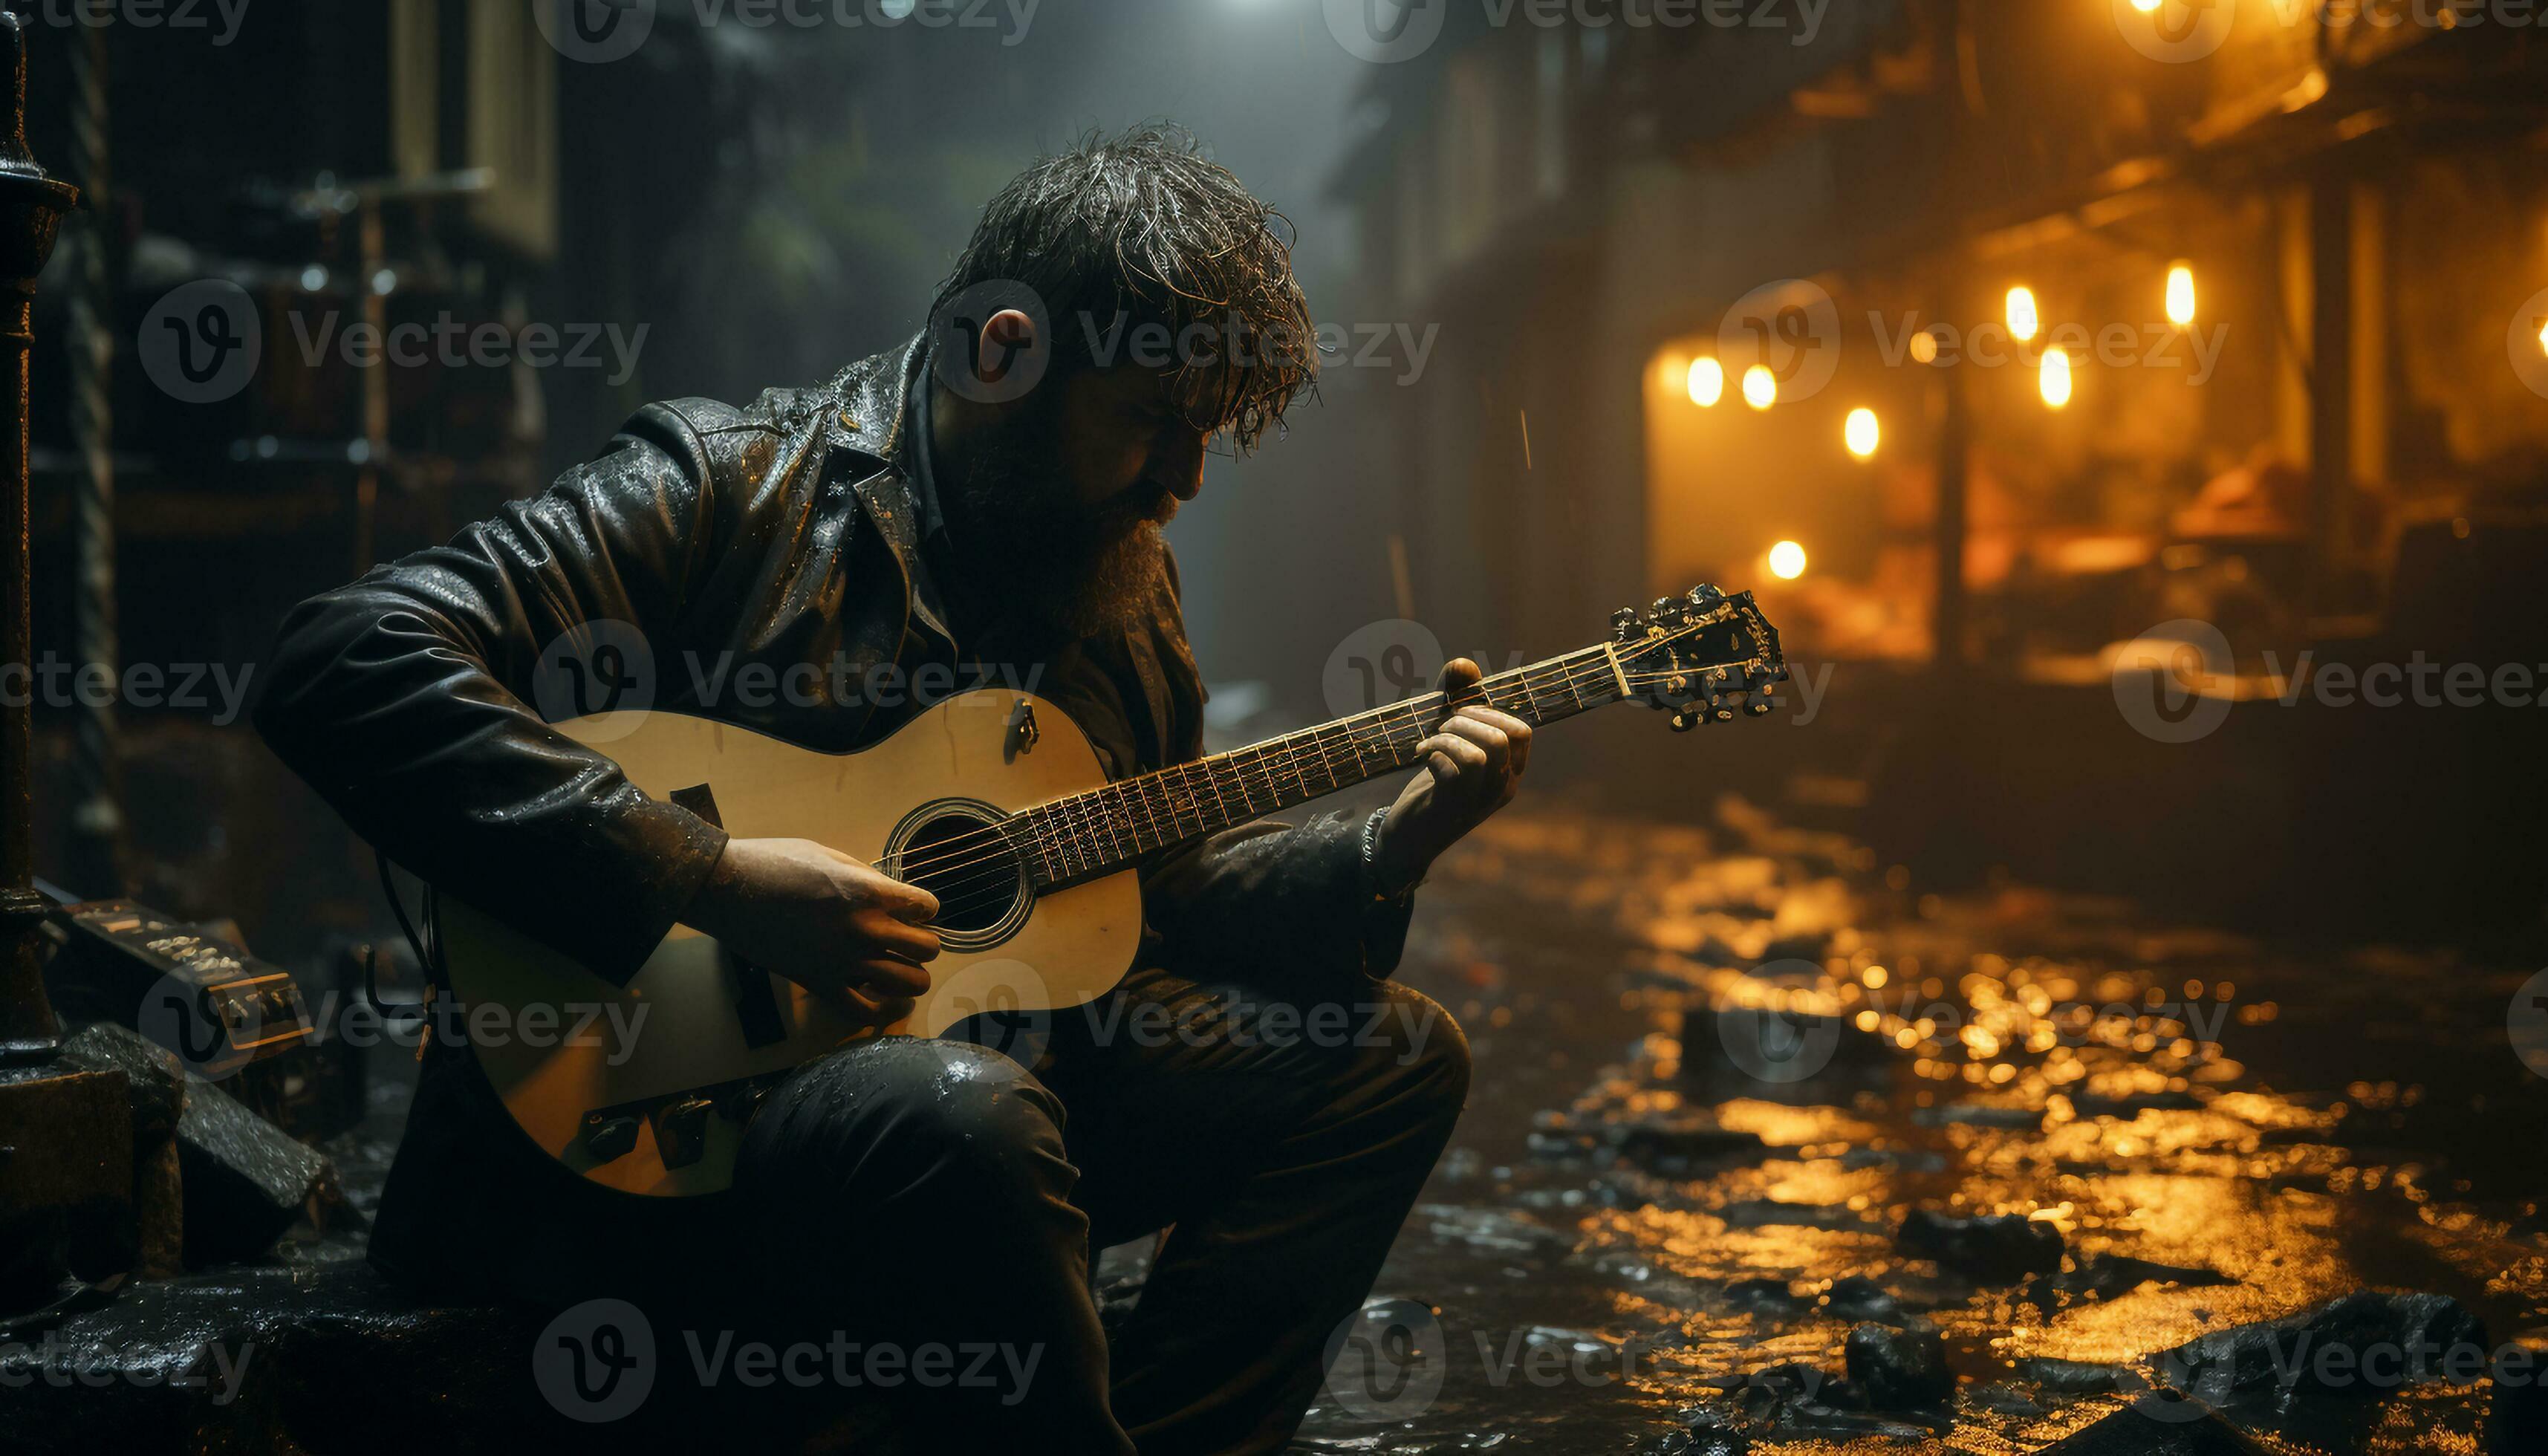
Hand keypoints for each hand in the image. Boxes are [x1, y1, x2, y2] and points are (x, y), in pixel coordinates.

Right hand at [681, 837, 939, 1025]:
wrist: (728, 890)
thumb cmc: (775, 862)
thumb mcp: (829, 854)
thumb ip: (866, 878)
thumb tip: (888, 893)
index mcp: (869, 892)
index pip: (928, 907)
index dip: (923, 907)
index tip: (909, 907)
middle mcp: (865, 931)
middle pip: (928, 949)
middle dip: (922, 942)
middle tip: (904, 937)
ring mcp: (845, 963)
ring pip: (911, 983)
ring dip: (910, 974)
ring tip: (896, 965)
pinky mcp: (822, 986)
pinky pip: (868, 1012)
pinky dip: (883, 1008)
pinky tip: (883, 998)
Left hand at [1373, 658, 1531, 893]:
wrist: (1408, 839)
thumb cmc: (1433, 784)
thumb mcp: (1448, 738)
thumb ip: (1455, 699)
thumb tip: (1464, 663)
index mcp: (1509, 772)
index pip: (1521, 732)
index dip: (1490, 712)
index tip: (1459, 713)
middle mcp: (1501, 788)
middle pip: (1503, 737)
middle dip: (1467, 719)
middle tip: (1441, 728)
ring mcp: (1479, 801)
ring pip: (1483, 752)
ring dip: (1451, 735)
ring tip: (1432, 742)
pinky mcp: (1452, 807)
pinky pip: (1456, 768)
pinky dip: (1434, 752)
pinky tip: (1420, 757)